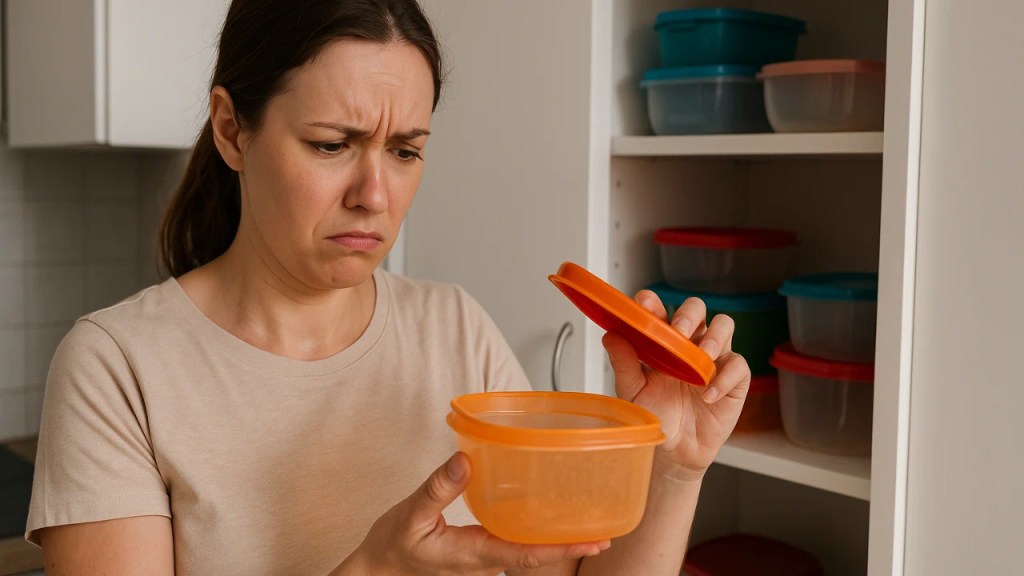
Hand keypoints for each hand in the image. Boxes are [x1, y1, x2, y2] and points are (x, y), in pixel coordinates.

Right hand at [341, 452, 609, 574]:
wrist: (378, 571)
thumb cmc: (393, 548)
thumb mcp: (410, 515)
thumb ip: (438, 489)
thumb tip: (465, 462)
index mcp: (474, 554)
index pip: (528, 554)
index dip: (564, 548)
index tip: (596, 541)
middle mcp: (485, 561)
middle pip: (537, 556)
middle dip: (571, 546)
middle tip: (606, 531)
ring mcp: (483, 560)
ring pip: (527, 552)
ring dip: (556, 541)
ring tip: (584, 522)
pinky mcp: (478, 553)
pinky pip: (514, 546)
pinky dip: (535, 534)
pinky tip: (543, 517)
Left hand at [602, 292, 750, 480]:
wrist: (675, 449)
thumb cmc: (655, 414)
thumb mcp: (633, 392)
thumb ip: (624, 364)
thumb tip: (610, 335)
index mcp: (662, 340)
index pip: (659, 310)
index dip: (653, 303)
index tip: (645, 305)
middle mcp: (690, 343)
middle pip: (697, 308)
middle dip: (688, 315)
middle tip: (679, 332)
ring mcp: (714, 358)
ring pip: (724, 325)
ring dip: (714, 336)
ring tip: (702, 357)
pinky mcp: (734, 379)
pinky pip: (738, 366)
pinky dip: (724, 378)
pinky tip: (707, 395)